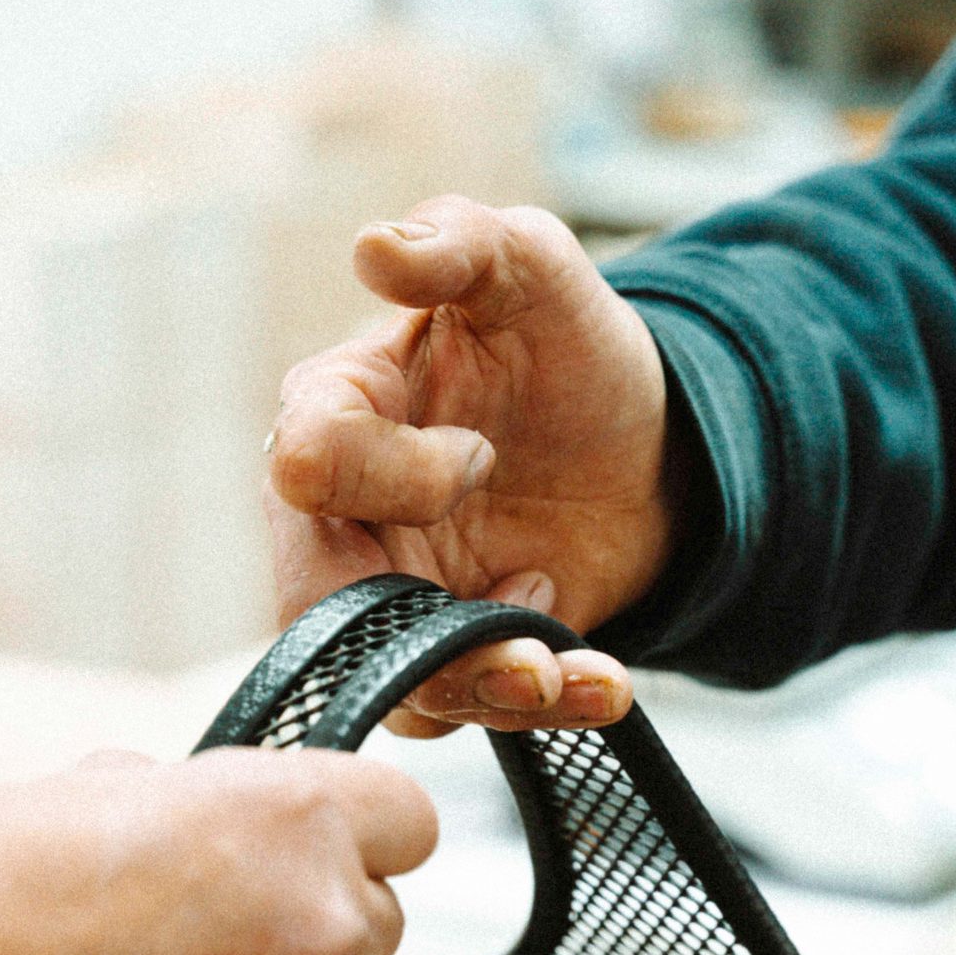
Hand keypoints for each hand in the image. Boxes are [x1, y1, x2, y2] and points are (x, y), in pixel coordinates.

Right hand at [265, 196, 672, 735]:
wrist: (645, 445)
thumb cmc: (563, 346)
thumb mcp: (531, 270)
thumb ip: (461, 243)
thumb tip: (377, 246)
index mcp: (335, 408)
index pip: (311, 462)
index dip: (397, 472)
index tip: (482, 452)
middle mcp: (340, 517)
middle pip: (320, 602)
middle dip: (419, 631)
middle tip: (522, 628)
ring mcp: (392, 596)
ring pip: (395, 679)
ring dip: (487, 687)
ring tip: (566, 673)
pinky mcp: (450, 660)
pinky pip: (466, 711)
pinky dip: (541, 707)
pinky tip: (601, 677)